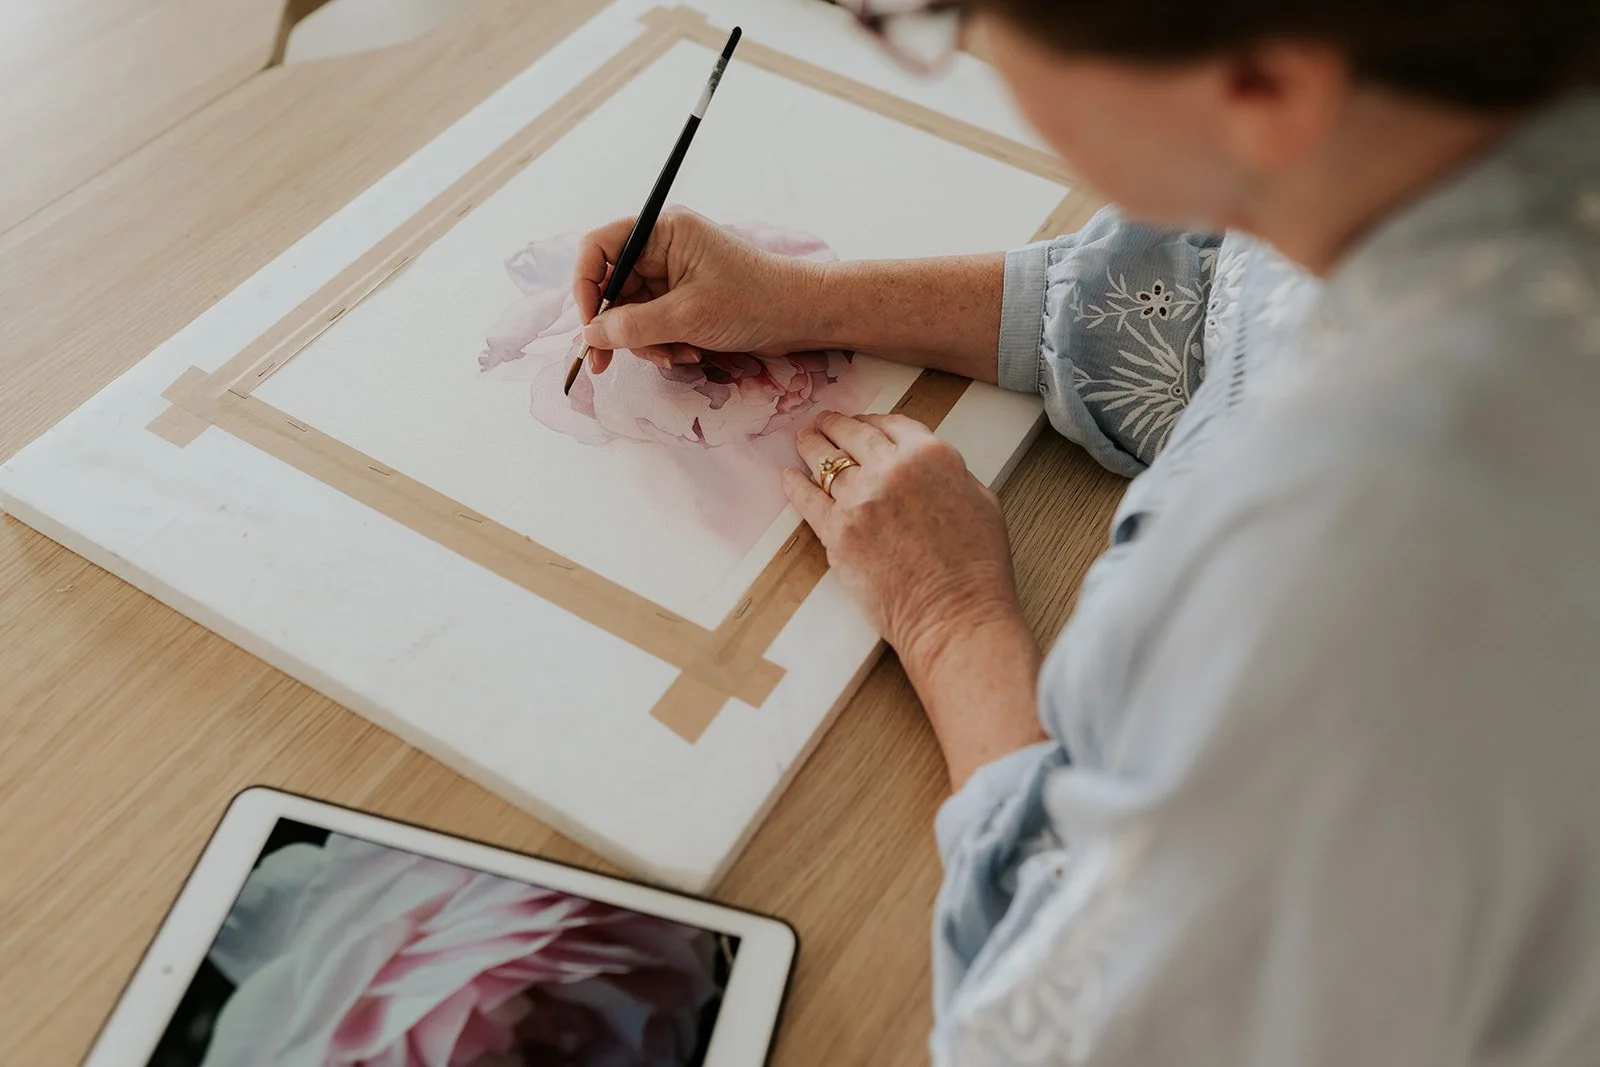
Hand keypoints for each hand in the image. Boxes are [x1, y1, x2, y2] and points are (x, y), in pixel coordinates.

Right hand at [572, 207, 826, 373]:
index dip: (585, 284)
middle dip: (615, 327)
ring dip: (644, 341)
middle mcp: (663, 249)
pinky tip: (687, 354)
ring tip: (675, 355)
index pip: (600, 247)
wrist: (803, 316)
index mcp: (663, 231)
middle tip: (606, 364)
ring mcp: (673, 275)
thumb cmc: (754, 302)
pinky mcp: (683, 300)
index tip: (588, 323)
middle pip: (612, 286)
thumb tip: (590, 335)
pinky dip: (662, 343)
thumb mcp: (688, 316)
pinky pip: (653, 324)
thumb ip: (634, 326)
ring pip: (631, 312)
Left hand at [783, 411, 1045, 785]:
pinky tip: (788, 477)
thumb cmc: (977, 566)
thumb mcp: (981, 500)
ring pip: (825, 462)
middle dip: (833, 425)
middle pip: (852, 435)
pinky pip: (806, 499)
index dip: (870, 420)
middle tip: (822, 423)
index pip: (890, 424)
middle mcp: (892, 469)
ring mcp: (860, 499)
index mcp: (931, 455)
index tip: (859, 422)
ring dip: (811, 447)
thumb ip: (950, 474)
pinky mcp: (836, 532)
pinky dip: (794, 485)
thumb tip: (927, 469)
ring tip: (803, 441)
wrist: (955, 614)